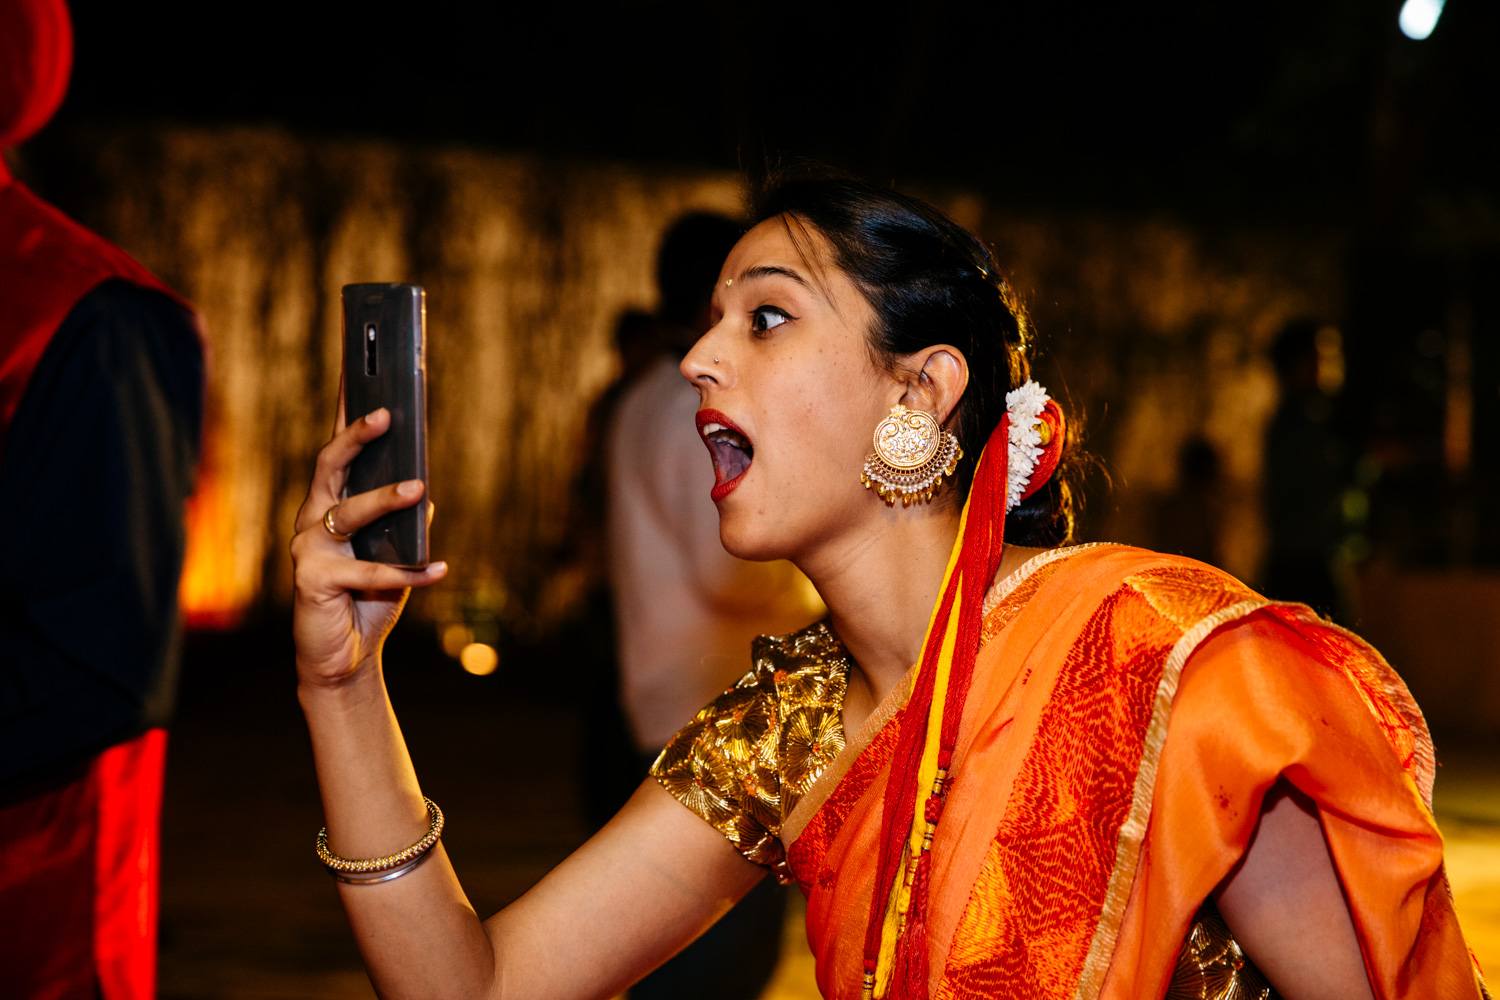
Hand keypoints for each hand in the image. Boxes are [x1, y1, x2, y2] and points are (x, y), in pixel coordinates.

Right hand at [291, 406, 446, 688]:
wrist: (344, 657)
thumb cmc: (369, 598)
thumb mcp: (398, 553)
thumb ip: (409, 522)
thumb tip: (424, 488)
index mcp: (330, 503)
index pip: (339, 449)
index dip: (347, 410)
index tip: (360, 370)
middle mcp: (313, 519)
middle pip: (330, 465)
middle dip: (357, 435)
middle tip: (387, 414)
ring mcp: (308, 548)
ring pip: (347, 512)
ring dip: (386, 497)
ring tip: (420, 487)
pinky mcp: (312, 581)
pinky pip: (365, 571)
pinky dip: (405, 573)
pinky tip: (439, 570)